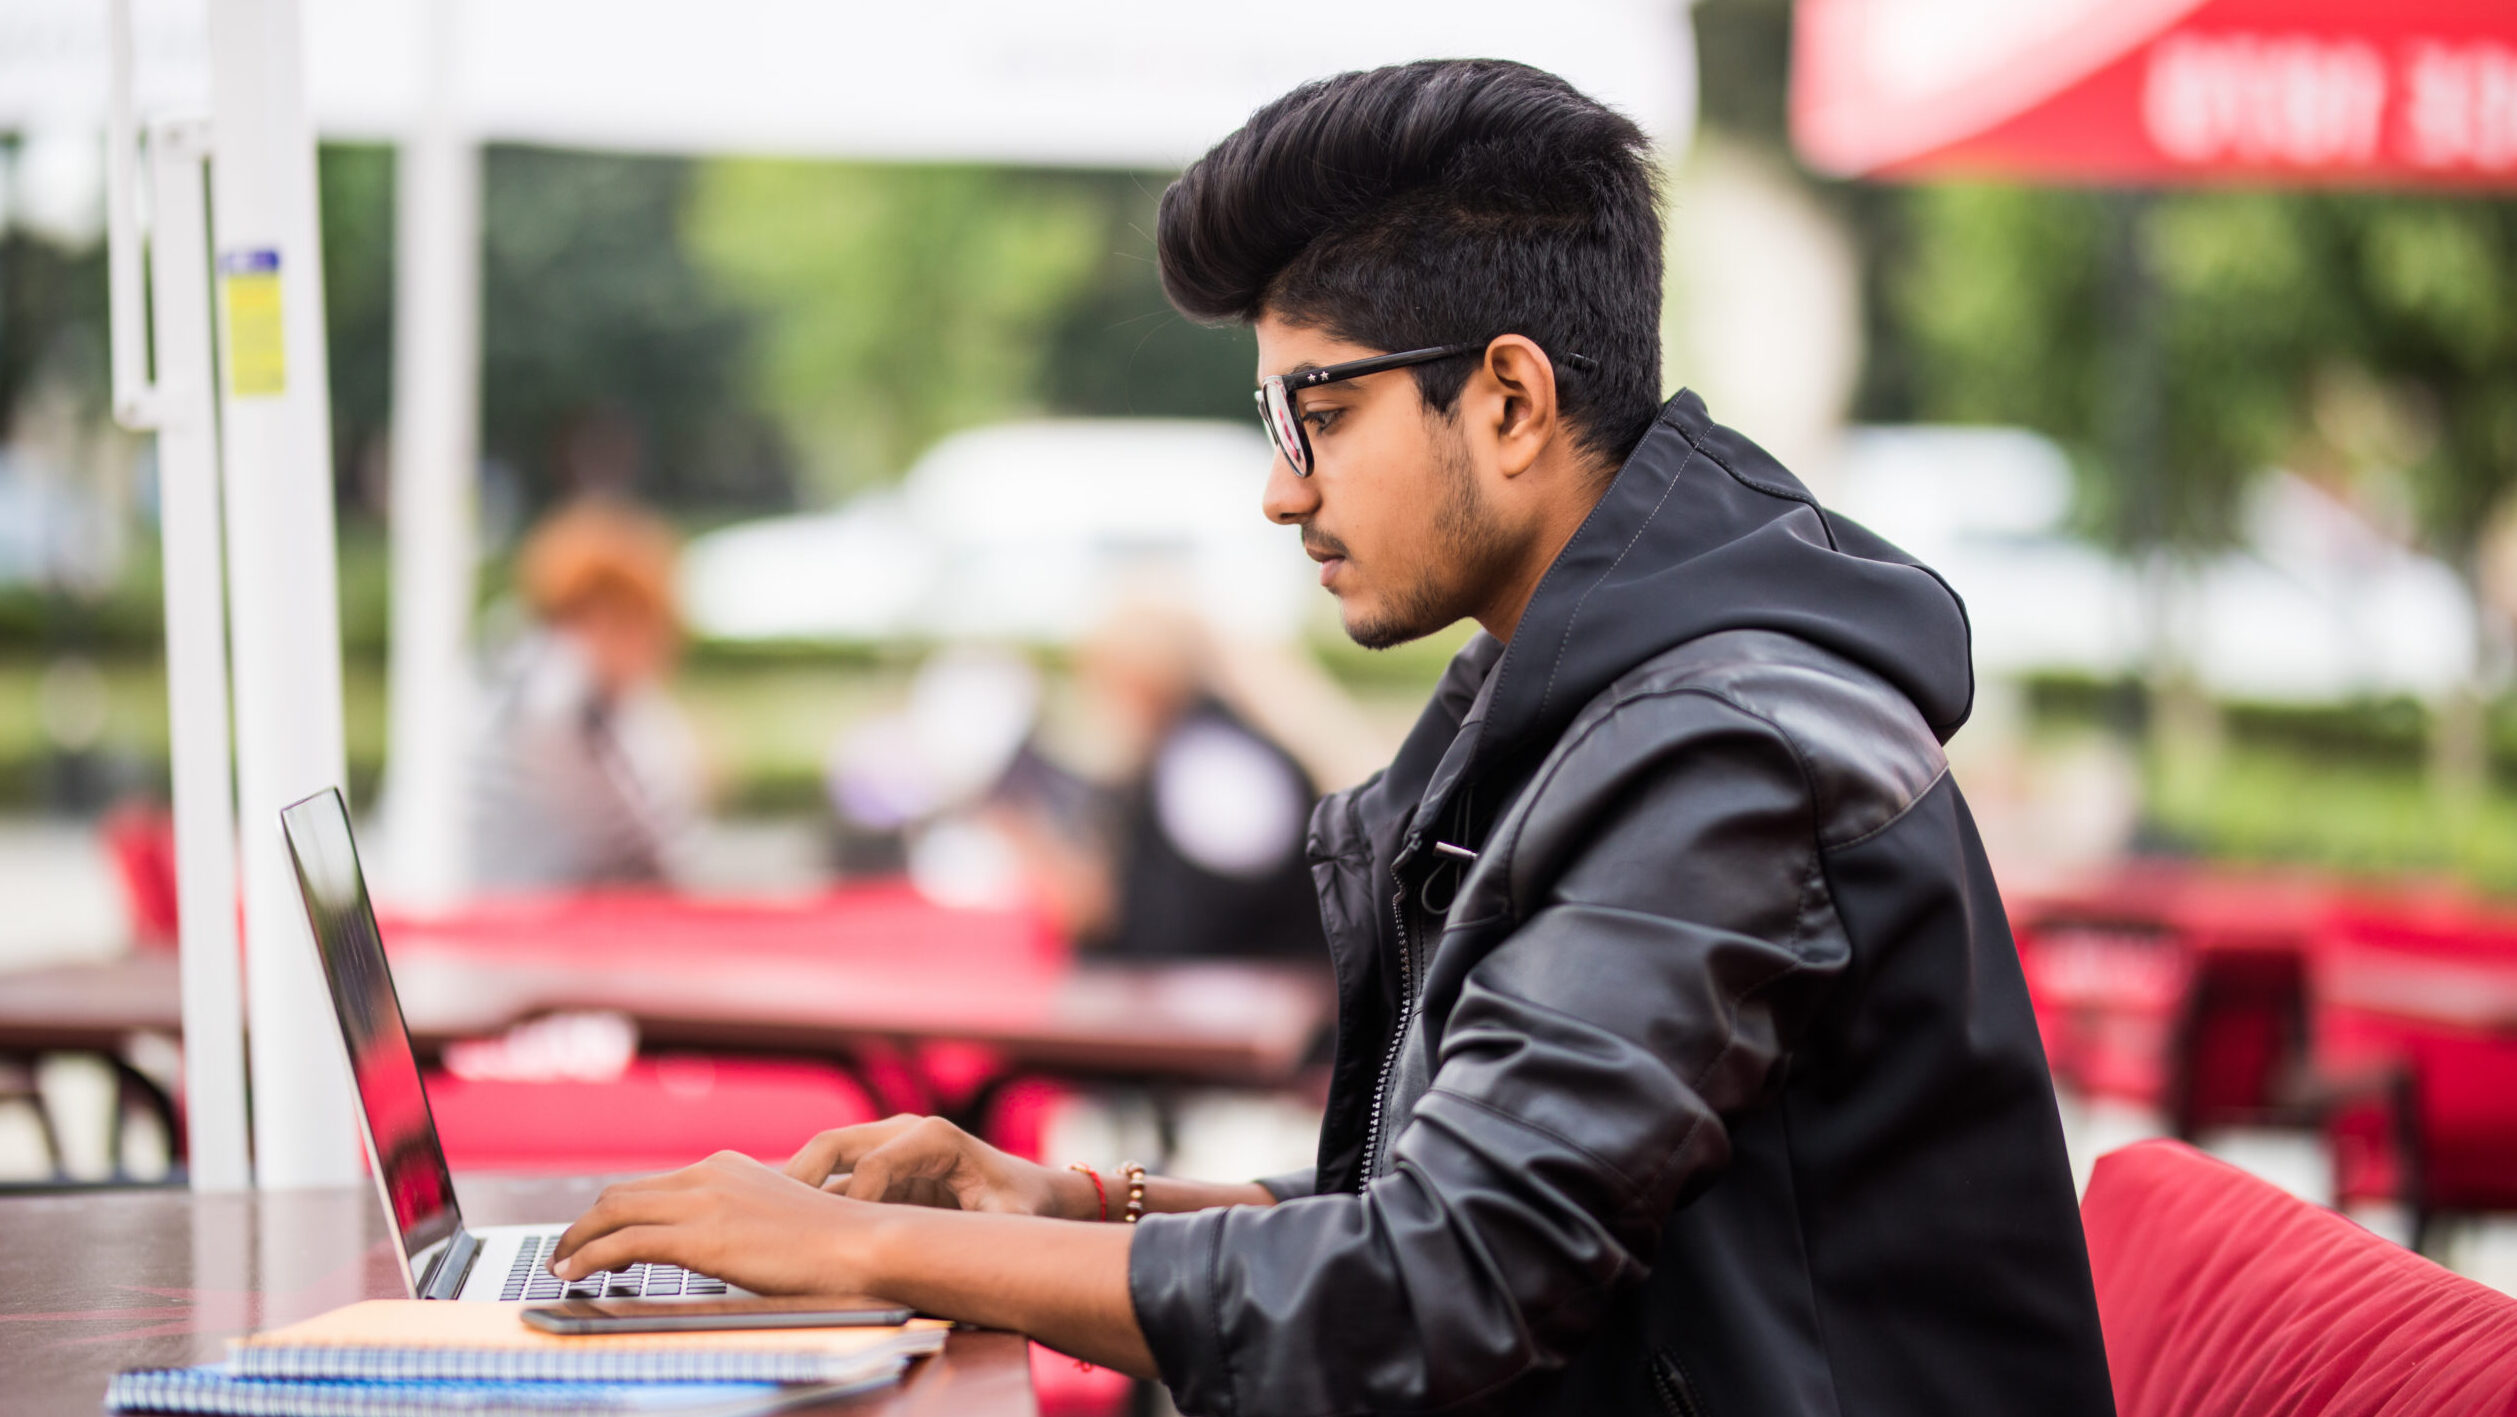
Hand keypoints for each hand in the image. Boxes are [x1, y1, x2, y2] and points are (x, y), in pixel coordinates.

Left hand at [551, 1150, 883, 1292]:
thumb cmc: (835, 1243)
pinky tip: (576, 1274)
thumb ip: (740, 1219)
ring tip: (562, 1265)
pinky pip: (625, 1243)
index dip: (613, 1211)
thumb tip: (719, 1244)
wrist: (864, 1244)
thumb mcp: (778, 1217)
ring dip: (577, 1240)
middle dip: (585, 1224)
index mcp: (727, 1167)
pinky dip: (590, 1257)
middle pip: (621, 1193)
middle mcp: (709, 1175)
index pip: (650, 1185)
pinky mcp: (701, 1238)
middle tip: (568, 1252)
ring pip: (613, 1212)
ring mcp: (704, 1203)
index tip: (597, 1236)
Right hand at [783, 1114, 1089, 1218]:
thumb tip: (954, 1260)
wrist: (1033, 1194)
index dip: (854, 1204)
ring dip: (794, 1189)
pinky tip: (787, 1230)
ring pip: (824, 1159)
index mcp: (934, 1138)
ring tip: (765, 1227)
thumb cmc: (1022, 1207)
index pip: (873, 1164)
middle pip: (833, 1145)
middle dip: (797, 1180)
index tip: (843, 1245)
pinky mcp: (878, 1168)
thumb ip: (984, 1235)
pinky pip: (832, 1179)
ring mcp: (887, 1147)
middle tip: (768, 1223)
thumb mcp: (1011, 1221)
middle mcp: (904, 1133)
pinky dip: (807, 1200)